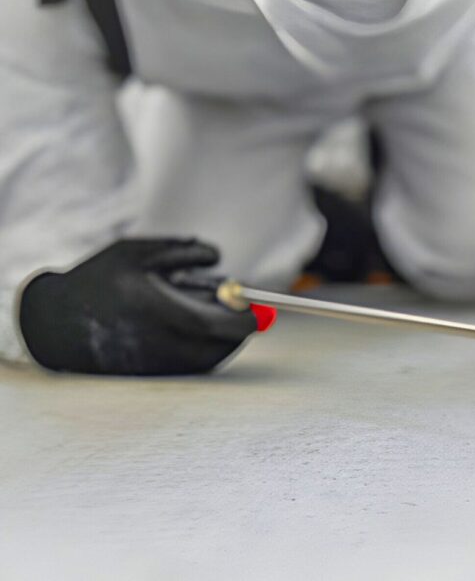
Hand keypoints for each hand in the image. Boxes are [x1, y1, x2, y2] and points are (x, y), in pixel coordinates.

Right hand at [18, 238, 258, 375]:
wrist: (56, 322)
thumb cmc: (100, 280)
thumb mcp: (137, 253)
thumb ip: (182, 250)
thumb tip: (219, 258)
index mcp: (159, 311)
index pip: (219, 324)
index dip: (247, 319)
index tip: (264, 310)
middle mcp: (161, 344)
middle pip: (221, 345)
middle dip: (238, 326)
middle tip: (243, 307)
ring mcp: (157, 366)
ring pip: (211, 358)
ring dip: (224, 338)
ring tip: (209, 312)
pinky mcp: (154, 378)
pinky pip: (194, 367)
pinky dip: (206, 349)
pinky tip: (194, 329)